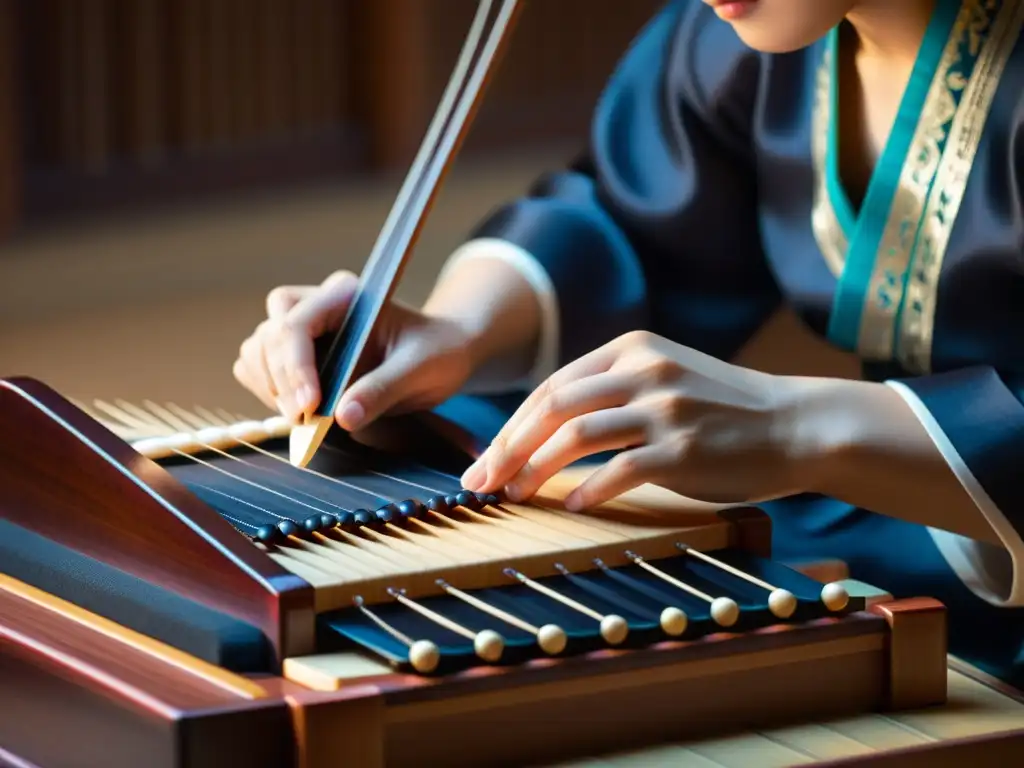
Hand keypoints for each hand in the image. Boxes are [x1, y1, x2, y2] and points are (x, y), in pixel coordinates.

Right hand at [233, 270, 477, 428]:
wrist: (442, 356)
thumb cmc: (438, 352)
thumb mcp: (421, 370)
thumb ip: (383, 389)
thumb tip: (343, 417)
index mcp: (347, 295)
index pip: (297, 322)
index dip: (296, 365)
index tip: (311, 406)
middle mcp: (318, 305)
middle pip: (270, 336)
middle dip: (282, 381)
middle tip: (306, 421)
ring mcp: (304, 330)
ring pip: (257, 351)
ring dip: (271, 388)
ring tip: (304, 419)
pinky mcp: (298, 355)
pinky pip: (258, 369)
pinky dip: (269, 392)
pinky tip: (298, 412)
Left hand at [461, 330, 813, 509]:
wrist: (797, 425)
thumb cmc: (725, 411)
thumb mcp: (666, 377)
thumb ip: (613, 389)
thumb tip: (545, 430)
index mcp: (633, 348)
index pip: (552, 386)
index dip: (512, 424)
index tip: (488, 457)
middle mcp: (645, 370)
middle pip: (553, 406)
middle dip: (508, 447)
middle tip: (481, 481)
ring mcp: (665, 408)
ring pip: (576, 434)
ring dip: (535, 468)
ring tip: (513, 495)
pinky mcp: (685, 448)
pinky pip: (620, 469)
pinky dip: (586, 490)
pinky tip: (569, 505)